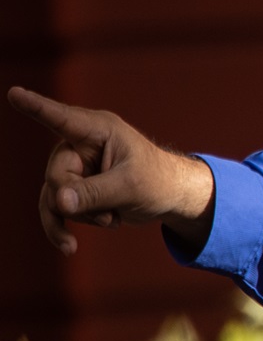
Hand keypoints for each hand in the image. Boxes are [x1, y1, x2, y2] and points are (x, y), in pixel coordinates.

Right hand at [8, 87, 214, 254]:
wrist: (170, 197)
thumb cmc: (157, 180)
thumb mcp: (130, 187)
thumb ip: (95, 193)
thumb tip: (59, 202)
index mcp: (97, 130)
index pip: (61, 118)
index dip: (35, 107)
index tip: (14, 93)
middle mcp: (80, 145)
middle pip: (56, 175)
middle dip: (78, 201)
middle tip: (109, 214)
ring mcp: (75, 167)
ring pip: (54, 197)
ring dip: (80, 216)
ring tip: (111, 221)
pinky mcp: (75, 188)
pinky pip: (55, 209)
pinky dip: (64, 227)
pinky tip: (71, 247)